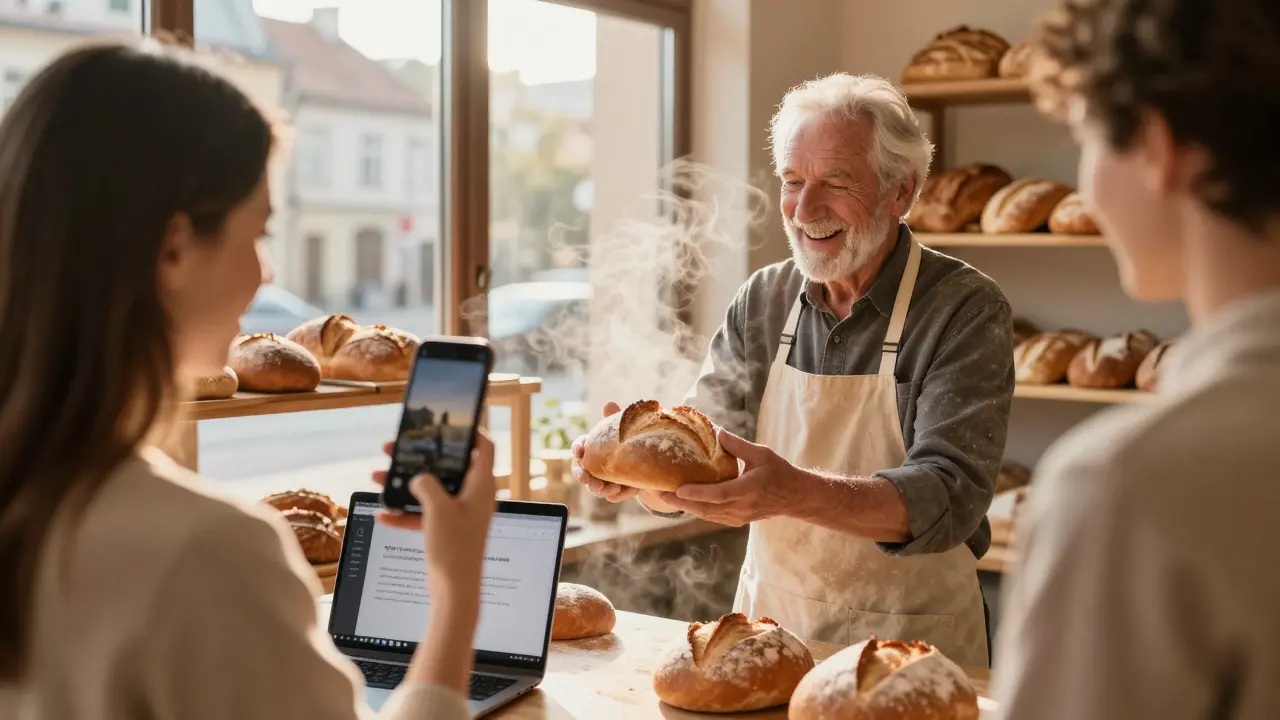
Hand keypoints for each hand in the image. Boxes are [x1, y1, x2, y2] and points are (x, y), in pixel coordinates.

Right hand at [371, 431, 496, 596]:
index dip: (470, 431)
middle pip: (447, 466)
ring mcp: (460, 513)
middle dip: (420, 457)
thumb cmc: (455, 548)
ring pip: (431, 489)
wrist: (454, 590)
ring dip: (405, 484)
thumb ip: (427, 485)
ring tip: (377, 477)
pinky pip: (424, 514)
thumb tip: (419, 478)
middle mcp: (473, 496)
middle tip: (394, 448)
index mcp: (481, 485)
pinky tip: (382, 514)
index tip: (449, 422)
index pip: (483, 447)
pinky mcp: (447, 529)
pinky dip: (405, 513)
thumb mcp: (438, 509)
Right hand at [570, 401, 674, 511]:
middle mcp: (594, 464)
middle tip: (587, 479)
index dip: (578, 449)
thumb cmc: (630, 441)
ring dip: (599, 488)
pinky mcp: (615, 490)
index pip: (580, 446)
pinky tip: (618, 493)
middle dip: (582, 475)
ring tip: (610, 488)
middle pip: (581, 470)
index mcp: (593, 446)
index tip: (580, 451)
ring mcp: (603, 479)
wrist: (651, 461)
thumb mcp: (625, 429)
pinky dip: (616, 495)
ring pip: (595, 486)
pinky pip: (612, 495)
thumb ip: (614, 419)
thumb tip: (609, 403)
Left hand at [661, 429, 799, 526]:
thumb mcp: (761, 454)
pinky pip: (713, 516)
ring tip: (665, 496)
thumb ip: (738, 445)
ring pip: (707, 515)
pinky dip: (698, 509)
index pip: (719, 494)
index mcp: (748, 490)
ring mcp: (739, 517)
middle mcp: (742, 507)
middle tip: (660, 493)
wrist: (795, 496)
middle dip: (682, 503)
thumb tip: (716, 431)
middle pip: (707, 509)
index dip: (698, 493)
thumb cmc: (779, 472)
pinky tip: (684, 501)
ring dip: (686, 507)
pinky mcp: (737, 520)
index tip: (679, 490)